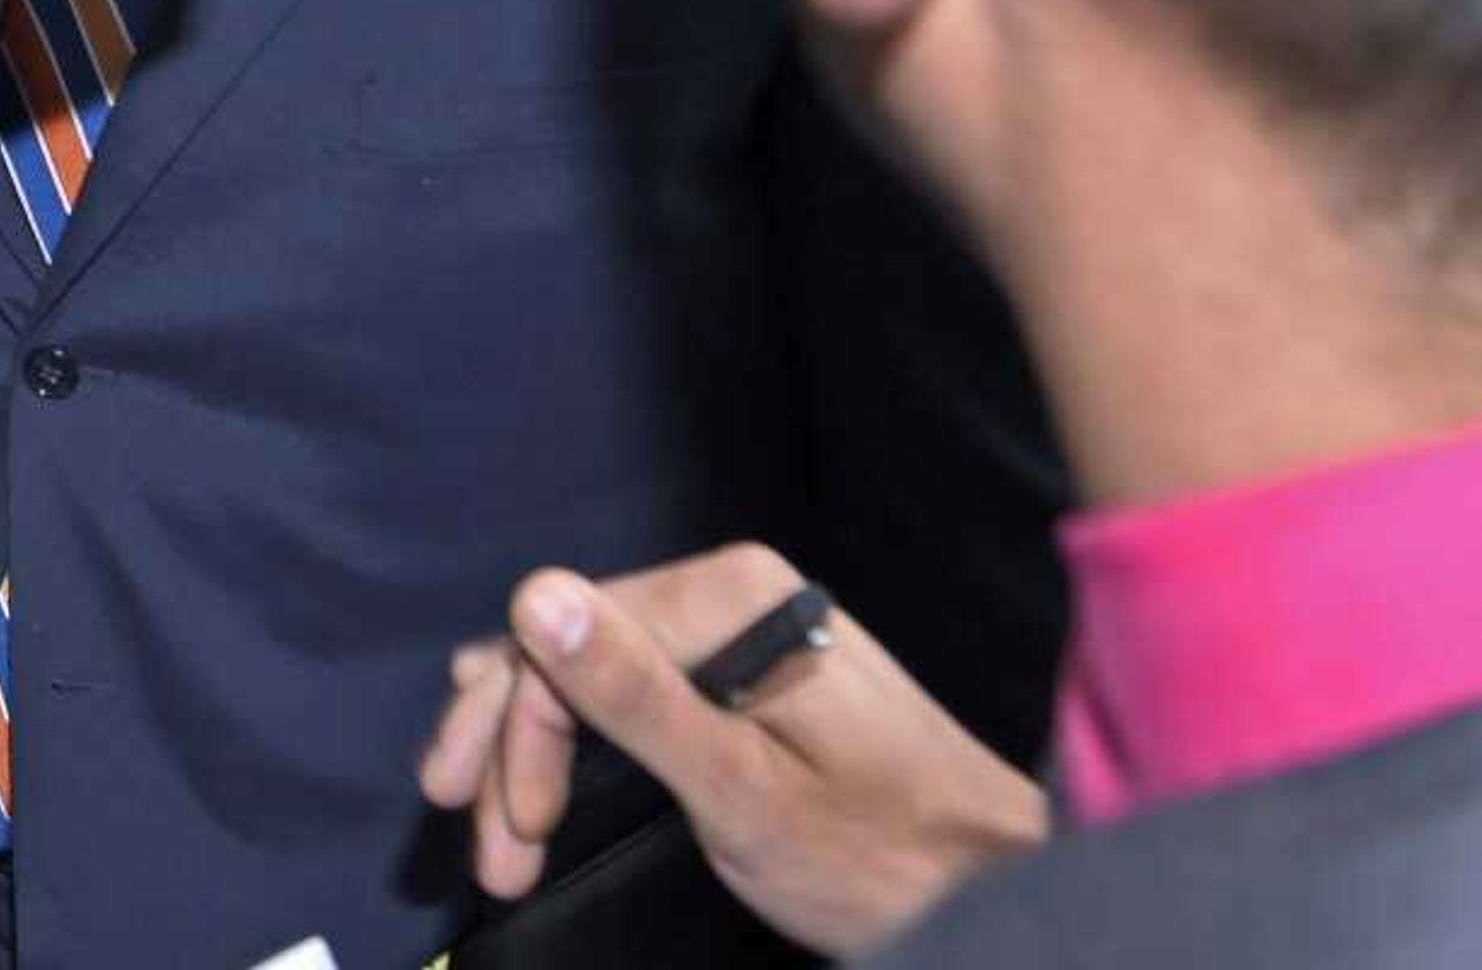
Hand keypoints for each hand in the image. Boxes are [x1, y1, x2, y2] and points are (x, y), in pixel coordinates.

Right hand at [417, 543, 1046, 959]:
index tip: (505, 828)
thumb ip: (633, 696)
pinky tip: (543, 778)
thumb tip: (534, 596)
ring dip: (537, 753)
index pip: (565, 634)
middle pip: (571, 649)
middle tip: (483, 845)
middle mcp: (732, 593)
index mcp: (730, 598)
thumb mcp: (742, 792)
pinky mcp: (751, 675)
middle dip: (510, 748)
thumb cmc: (884, 857)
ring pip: (594, 673)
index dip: (515, 732)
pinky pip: (638, 689)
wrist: (998, 888)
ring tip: (503, 834)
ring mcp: (743, 631)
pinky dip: (584, 743)